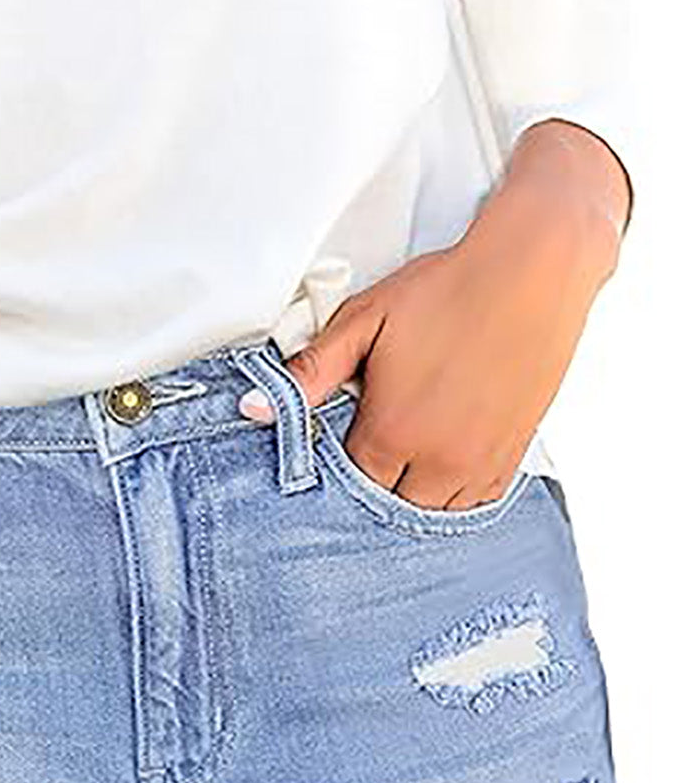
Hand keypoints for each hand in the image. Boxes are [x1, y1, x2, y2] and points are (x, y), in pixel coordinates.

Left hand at [240, 121, 629, 509]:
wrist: (532, 271)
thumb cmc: (446, 290)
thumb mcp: (364, 321)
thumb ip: (309, 372)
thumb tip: (251, 408)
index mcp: (391, 432)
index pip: (348, 485)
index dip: (336, 473)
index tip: (334, 451)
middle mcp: (436, 459)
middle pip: (388, 506)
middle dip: (373, 489)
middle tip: (368, 458)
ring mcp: (478, 462)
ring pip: (433, 512)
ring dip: (413, 497)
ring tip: (402, 467)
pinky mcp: (512, 454)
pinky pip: (477, 502)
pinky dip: (454, 496)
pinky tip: (440, 474)